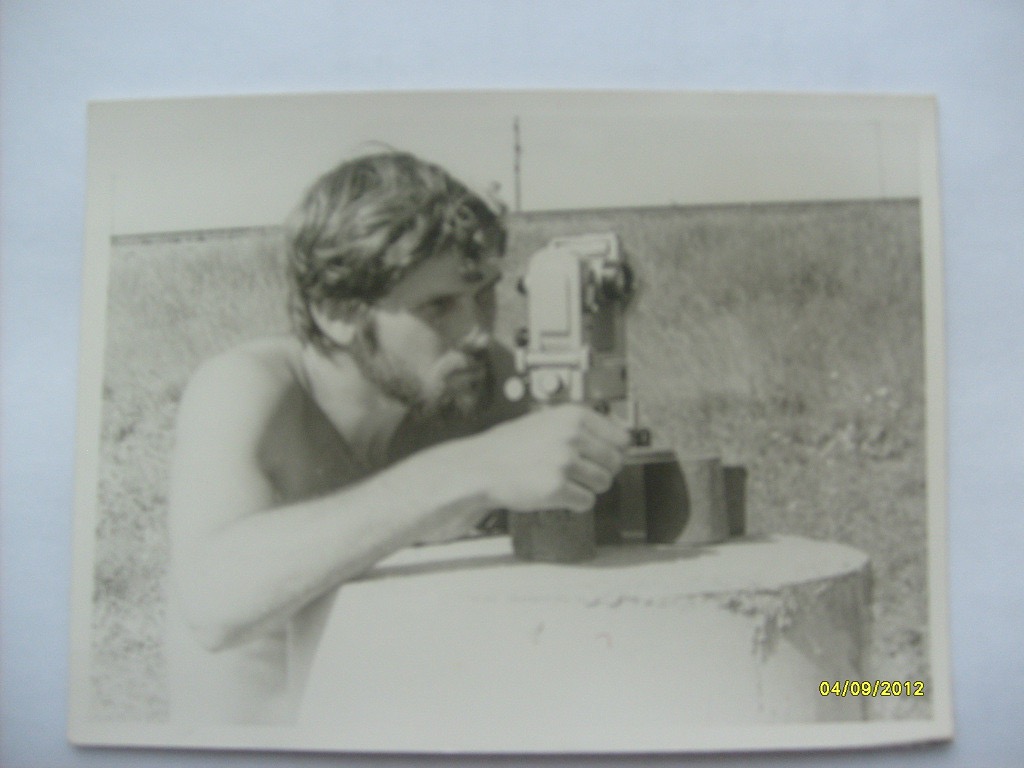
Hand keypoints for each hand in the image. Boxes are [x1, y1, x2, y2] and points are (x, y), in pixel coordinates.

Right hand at [463, 404, 630, 512]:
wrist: (481, 467)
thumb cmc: (511, 446)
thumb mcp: (548, 421)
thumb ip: (582, 428)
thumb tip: (620, 440)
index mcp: (573, 415)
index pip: (621, 437)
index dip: (614, 451)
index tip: (608, 456)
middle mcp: (571, 436)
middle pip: (615, 462)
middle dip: (602, 471)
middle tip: (581, 472)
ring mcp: (564, 462)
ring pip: (604, 483)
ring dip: (588, 487)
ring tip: (566, 481)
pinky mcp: (557, 488)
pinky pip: (587, 502)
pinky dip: (575, 502)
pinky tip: (558, 493)